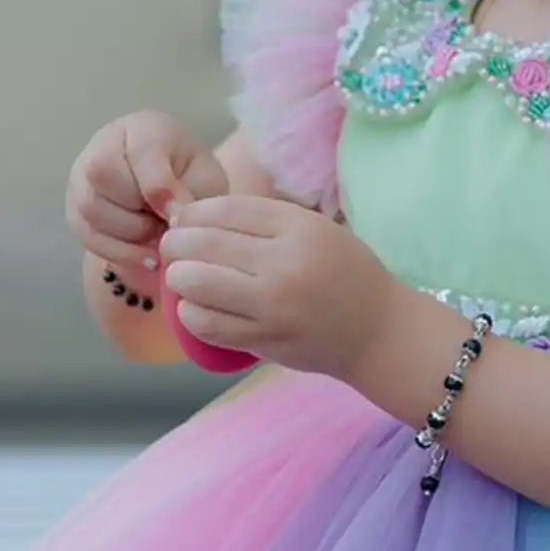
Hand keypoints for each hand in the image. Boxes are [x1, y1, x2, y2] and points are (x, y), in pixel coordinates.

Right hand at [66, 112, 227, 279]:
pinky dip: (119, 253)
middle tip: (167, 226)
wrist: (172, 189)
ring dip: (131, 234)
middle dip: (140, 212)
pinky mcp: (74, 209)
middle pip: (102, 175)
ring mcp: (82, 176)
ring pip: (90, 208)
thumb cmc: (190, 179)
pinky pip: (86, 234)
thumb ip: (192, 193)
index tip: (175, 213)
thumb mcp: (204, 179)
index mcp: (143, 129)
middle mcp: (103, 145)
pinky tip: (146, 257)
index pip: (139, 151)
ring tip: (159, 236)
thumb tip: (173, 217)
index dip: (158, 187)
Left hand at [160, 196, 400, 382]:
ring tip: (182, 277)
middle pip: (204, 244)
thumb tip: (195, 218)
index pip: (226, 210)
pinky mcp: (264, 340)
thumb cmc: (345, 272)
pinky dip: (191, 313)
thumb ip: (262, 221)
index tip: (184, 220)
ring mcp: (272, 307)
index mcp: (298, 229)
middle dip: (176, 244)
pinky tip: (195, 307)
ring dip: (179, 278)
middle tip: (172, 248)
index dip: (193, 213)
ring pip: (197, 285)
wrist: (377, 331)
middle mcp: (284, 265)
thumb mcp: (315, 229)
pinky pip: (207, 325)